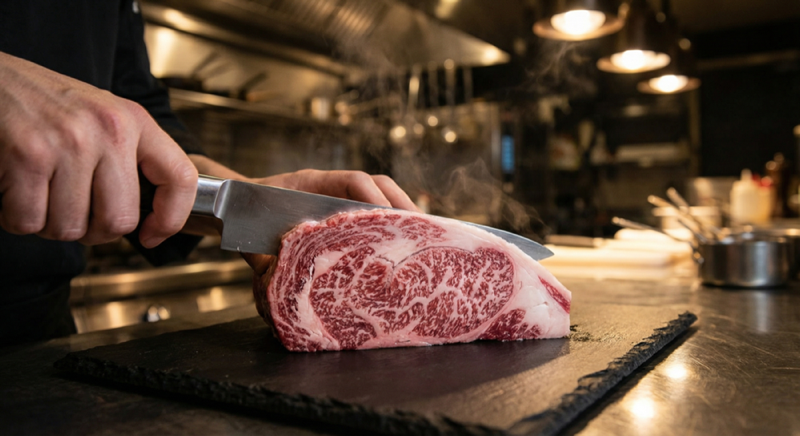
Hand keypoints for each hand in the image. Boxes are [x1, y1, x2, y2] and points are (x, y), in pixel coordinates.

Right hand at [0, 52, 197, 246]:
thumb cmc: (44, 102)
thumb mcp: (102, 116)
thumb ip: (128, 158)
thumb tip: (148, 217)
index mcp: (133, 121)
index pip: (181, 179)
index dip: (171, 219)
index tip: (152, 235)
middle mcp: (108, 130)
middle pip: (119, 221)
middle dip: (93, 231)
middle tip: (74, 214)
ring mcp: (70, 142)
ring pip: (71, 227)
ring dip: (48, 223)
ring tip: (39, 194)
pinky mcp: (28, 155)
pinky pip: (28, 221)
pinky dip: (16, 218)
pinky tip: (14, 192)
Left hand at [244, 168, 419, 273]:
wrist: (230, 203)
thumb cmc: (241, 214)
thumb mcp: (248, 235)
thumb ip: (261, 253)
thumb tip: (275, 274)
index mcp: (310, 183)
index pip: (353, 181)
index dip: (374, 198)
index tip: (389, 219)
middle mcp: (330, 187)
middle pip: (378, 185)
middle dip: (403, 205)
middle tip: (424, 230)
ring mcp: (338, 197)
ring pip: (381, 196)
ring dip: (404, 214)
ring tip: (424, 239)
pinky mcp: (340, 213)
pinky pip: (372, 211)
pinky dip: (392, 224)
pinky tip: (405, 246)